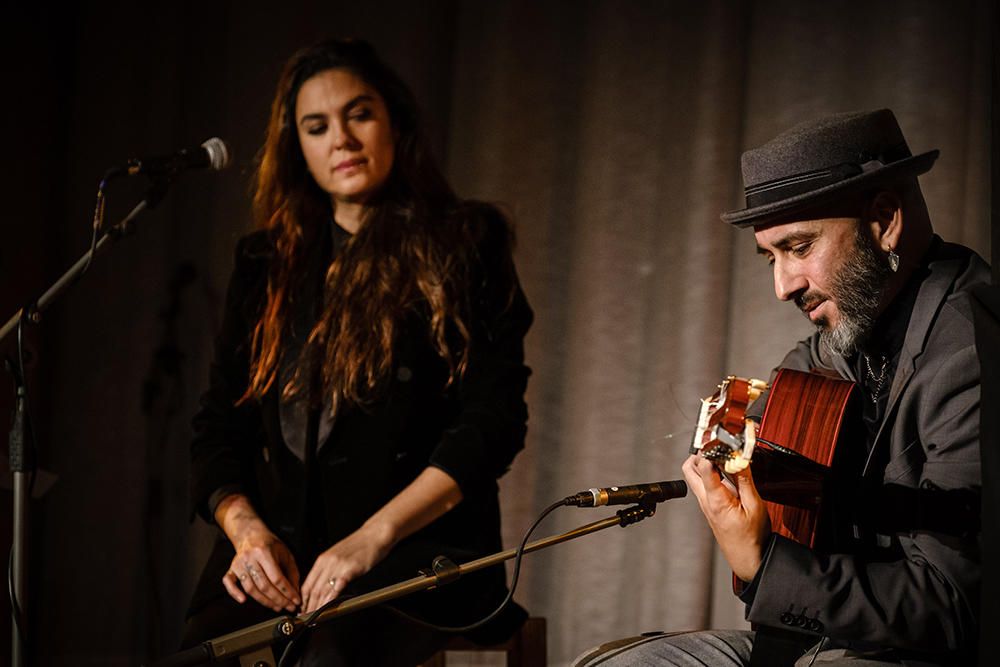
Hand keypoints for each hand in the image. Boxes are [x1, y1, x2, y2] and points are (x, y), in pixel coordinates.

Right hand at [222, 525, 301, 612]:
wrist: (251, 533)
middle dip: (278, 599)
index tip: (295, 600)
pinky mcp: (231, 569)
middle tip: (288, 606)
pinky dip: (234, 593)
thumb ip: (292, 572)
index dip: (287, 592)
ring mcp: (238, 564)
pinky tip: (243, 600)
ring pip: (250, 588)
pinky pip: (229, 583)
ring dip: (264, 601)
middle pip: (264, 585)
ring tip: (276, 607)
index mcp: (265, 552)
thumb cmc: (270, 544)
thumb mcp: (285, 553)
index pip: (277, 578)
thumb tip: (295, 592)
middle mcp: (250, 558)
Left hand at [300, 521, 394, 612]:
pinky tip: (329, 607)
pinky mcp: (350, 568)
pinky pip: (337, 586)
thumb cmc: (360, 545)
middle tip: (307, 618)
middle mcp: (328, 562)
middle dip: (309, 606)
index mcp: (323, 559)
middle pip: (313, 589)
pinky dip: (331, 599)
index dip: (304, 600)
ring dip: (318, 606)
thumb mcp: (339, 555)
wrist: (375, 534)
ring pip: (323, 590)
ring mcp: (338, 565)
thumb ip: (329, 569)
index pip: (307, 584)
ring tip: (316, 617)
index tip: (303, 610)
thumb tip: (323, 586)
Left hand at [682, 454, 770, 581]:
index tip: (721, 441)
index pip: (703, 467)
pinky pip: (703, 484)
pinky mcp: (709, 506)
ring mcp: (705, 504)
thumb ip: (745, 480)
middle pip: (689, 468)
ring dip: (705, 463)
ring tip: (725, 458)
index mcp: (716, 500)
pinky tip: (727, 472)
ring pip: (694, 476)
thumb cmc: (752, 538)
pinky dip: (711, 473)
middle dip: (700, 453)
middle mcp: (705, 500)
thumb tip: (740, 458)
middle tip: (718, 447)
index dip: (711, 450)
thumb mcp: (755, 506)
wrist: (747, 559)